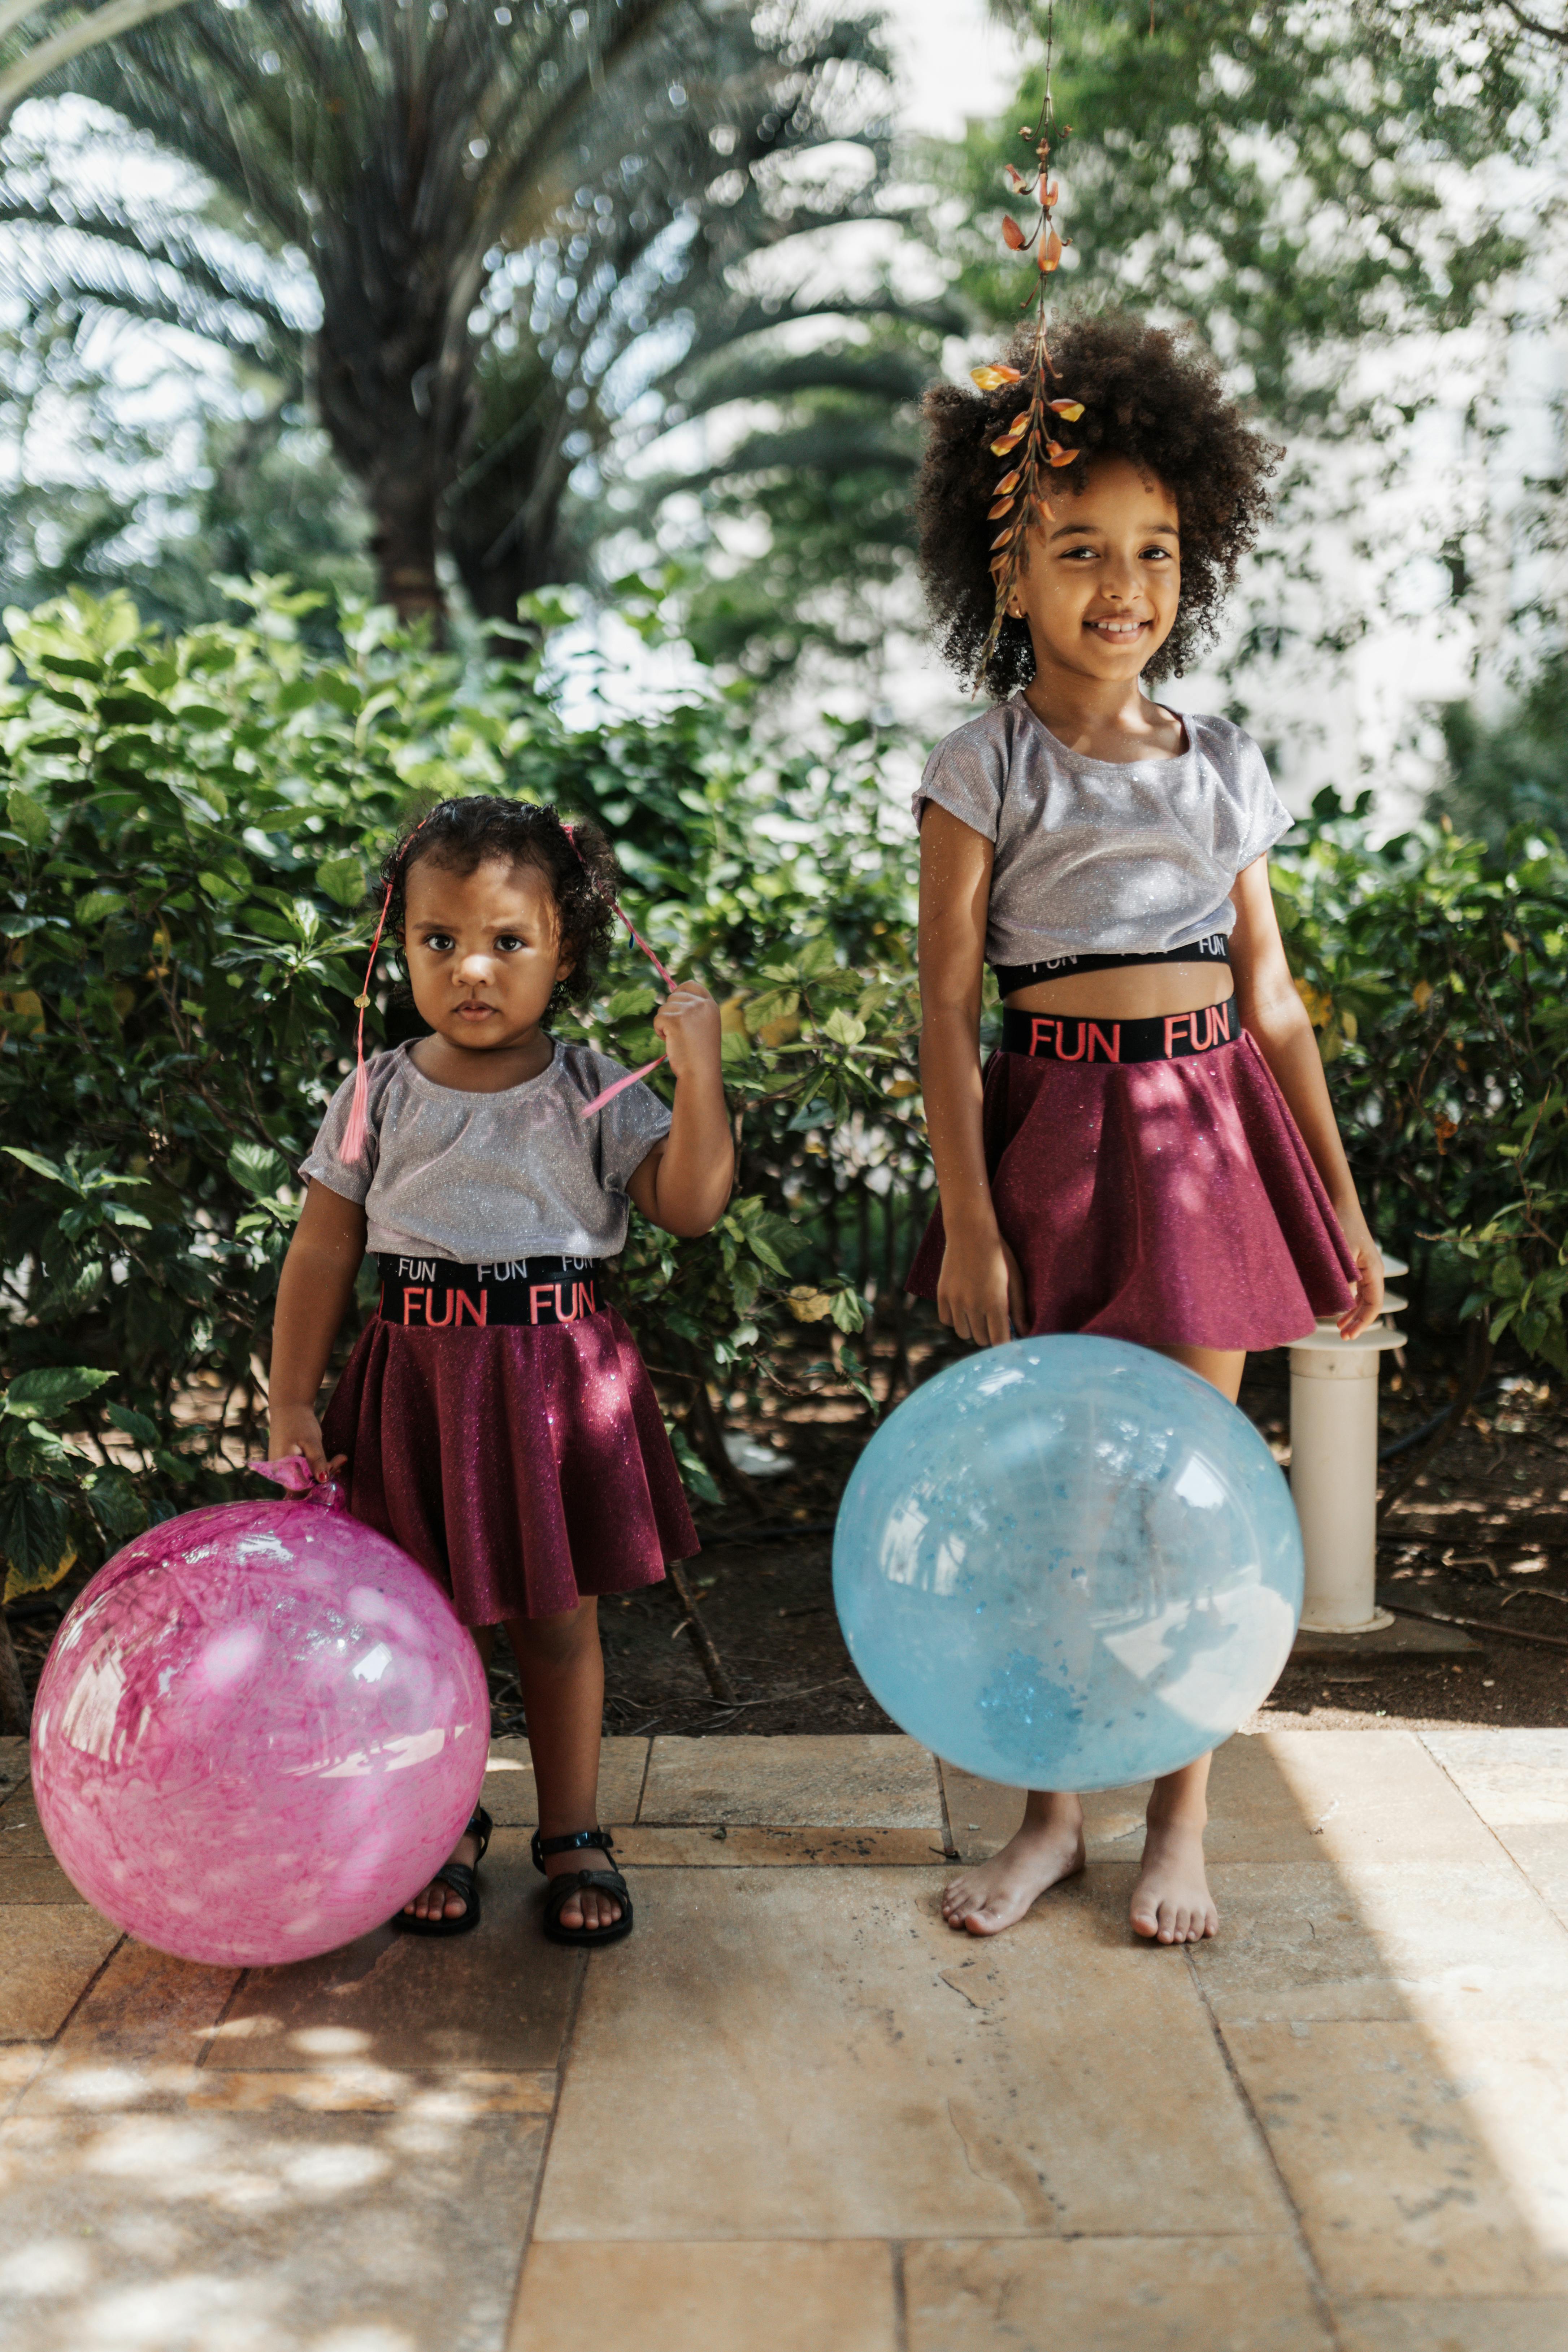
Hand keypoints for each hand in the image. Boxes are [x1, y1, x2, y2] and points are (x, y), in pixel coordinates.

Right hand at [268, 1404, 343, 1482]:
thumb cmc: (298, 1422)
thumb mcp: (311, 1441)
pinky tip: (332, 1461)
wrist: (290, 1406)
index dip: (317, 1485)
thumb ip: (317, 1461)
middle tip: (340, 1461)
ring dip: (324, 1471)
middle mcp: (281, 1471)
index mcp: (282, 1467)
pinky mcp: (291, 1462)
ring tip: (340, 1458)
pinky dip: (318, 1467)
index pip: (299, 1488)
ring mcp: (285, 1467)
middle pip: (304, 1484)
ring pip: (307, 1478)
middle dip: (324, 1476)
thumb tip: (323, 1480)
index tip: (333, 1473)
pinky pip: (305, 1471)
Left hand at [653, 978, 721, 1081]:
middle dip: (671, 1012)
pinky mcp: (675, 1020)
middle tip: (680, 1032)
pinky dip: (659, 1031)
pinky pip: (657, 1019)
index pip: (691, 985)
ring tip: (678, 1039)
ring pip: (664, 1008)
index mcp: (711, 1005)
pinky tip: (671, 1041)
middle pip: (673, 996)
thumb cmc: (700, 1054)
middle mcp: (701, 1004)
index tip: (675, 1005)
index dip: (679, 992)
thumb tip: (673, 995)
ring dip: (665, 1024)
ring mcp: (689, 1011)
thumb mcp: (704, 1026)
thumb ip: (694, 1010)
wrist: (700, 1072)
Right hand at [937, 1224, 1027, 1347]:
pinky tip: (964, 1307)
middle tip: (994, 1321)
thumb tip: (1024, 1333)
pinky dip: (956, 1318)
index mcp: (995, 1303)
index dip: (1005, 1344)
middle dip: (990, 1334)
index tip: (1007, 1339)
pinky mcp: (942, 1295)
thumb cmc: (999, 1255)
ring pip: (964, 1333)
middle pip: (982, 1339)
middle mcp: (973, 1305)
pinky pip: (947, 1321)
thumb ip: (1019, 1309)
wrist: (971, 1232)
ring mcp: (956, 1301)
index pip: (999, 1341)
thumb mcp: (1015, 1280)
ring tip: (979, 1313)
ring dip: (973, 1328)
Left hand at [1334, 1201, 1384, 1340]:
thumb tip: (1345, 1304)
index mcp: (1374, 1270)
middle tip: (1342, 1336)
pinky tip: (1337, 1306)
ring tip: (1339, 1327)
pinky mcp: (1353, 1262)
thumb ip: (1345, 1279)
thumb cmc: (1341, 1224)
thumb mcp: (1342, 1253)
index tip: (1348, 1335)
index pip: (1374, 1305)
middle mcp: (1372, 1271)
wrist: (1338, 1201)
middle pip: (1369, 1304)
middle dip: (1357, 1321)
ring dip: (1351, 1312)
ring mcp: (1363, 1267)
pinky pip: (1354, 1287)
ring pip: (1361, 1297)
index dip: (1362, 1322)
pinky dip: (1347, 1299)